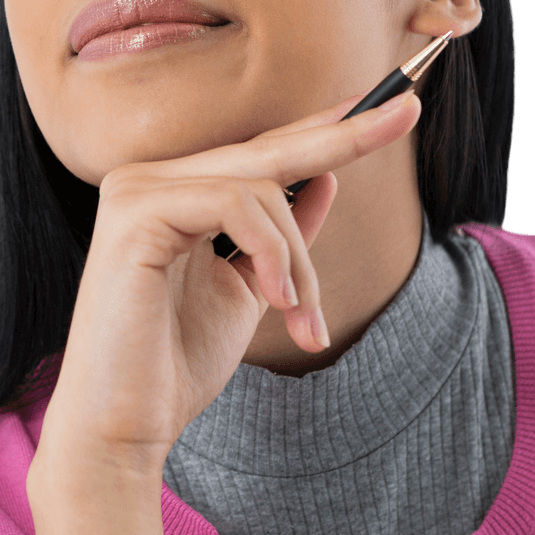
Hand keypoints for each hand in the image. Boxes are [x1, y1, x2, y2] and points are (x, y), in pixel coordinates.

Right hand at [31, 88, 421, 479]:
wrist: (125, 428)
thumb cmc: (178, 363)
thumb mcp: (254, 289)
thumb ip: (282, 233)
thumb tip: (329, 177)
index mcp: (176, 193)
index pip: (262, 151)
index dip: (325, 127)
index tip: (389, 106)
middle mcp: (151, 178)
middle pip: (269, 149)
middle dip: (346, 135)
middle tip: (409, 111)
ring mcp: (137, 188)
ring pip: (263, 185)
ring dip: (299, 259)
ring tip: (301, 315)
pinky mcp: (133, 210)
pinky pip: (236, 203)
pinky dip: (272, 252)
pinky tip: (277, 298)